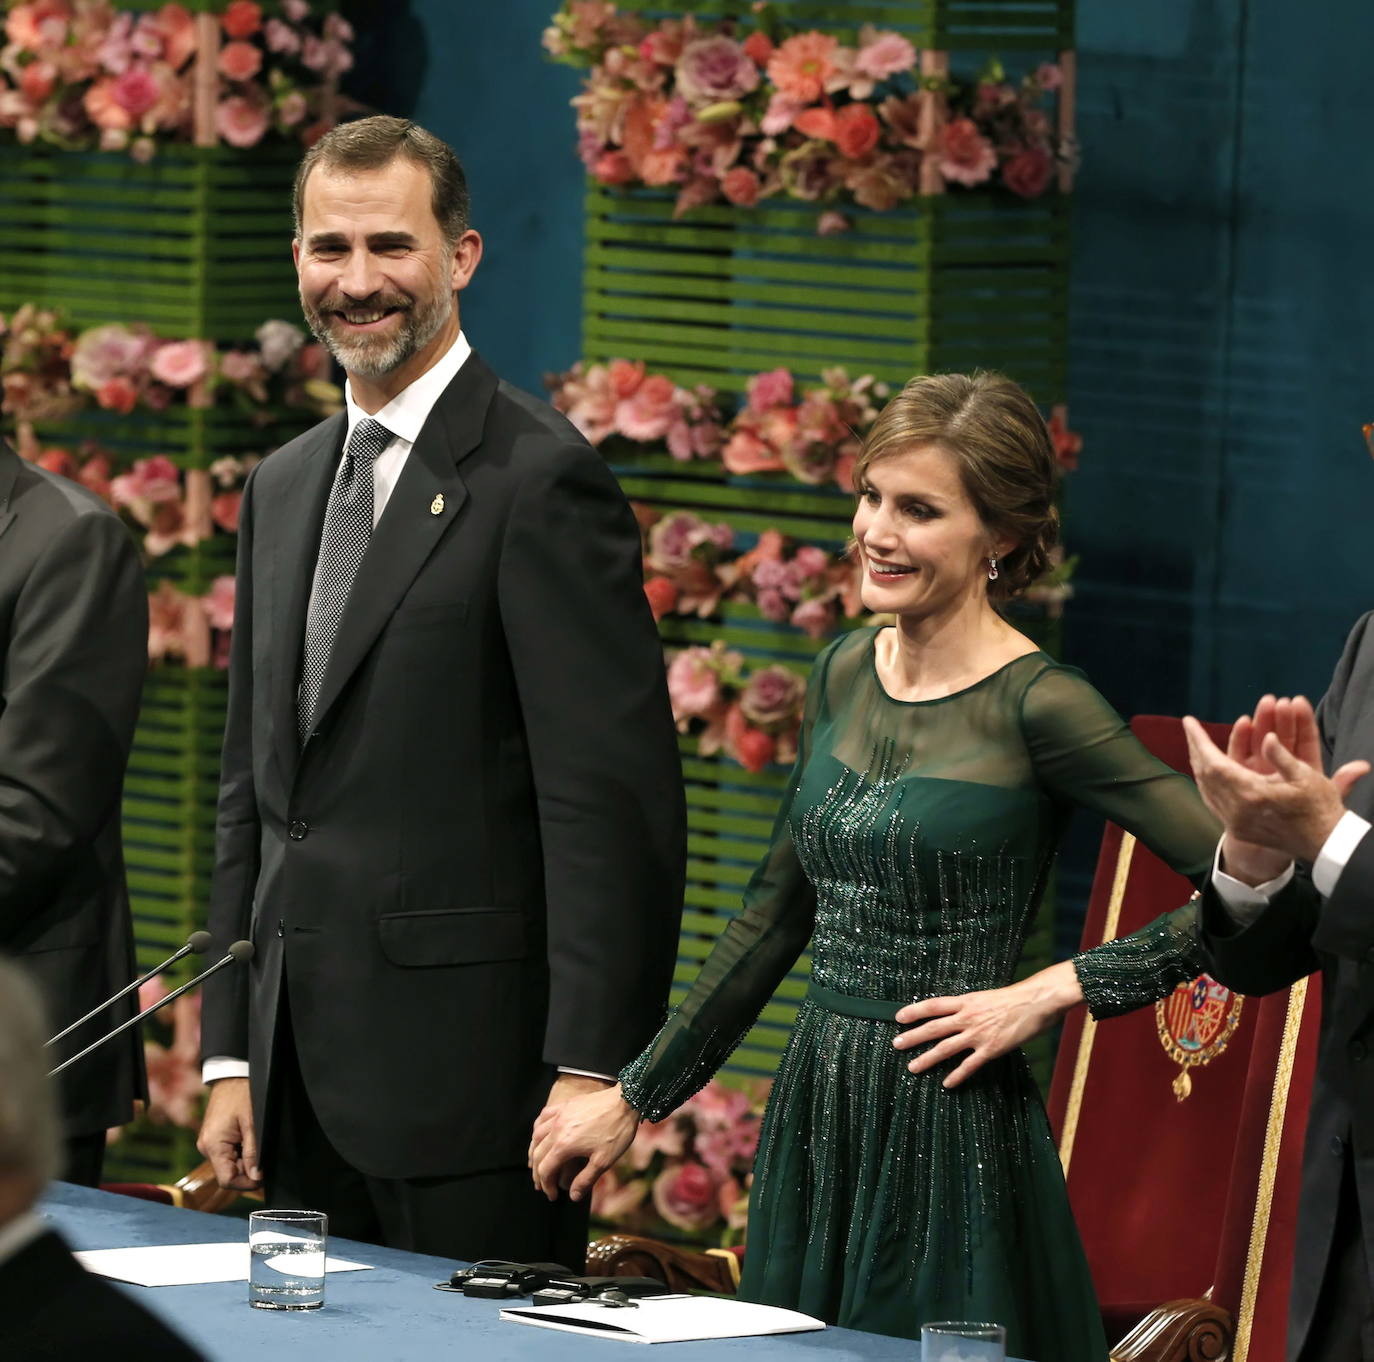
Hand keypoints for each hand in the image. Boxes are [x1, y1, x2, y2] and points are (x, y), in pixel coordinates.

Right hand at [196, 1077, 261, 1190]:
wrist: (231, 1074)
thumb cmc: (242, 1094)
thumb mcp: (253, 1123)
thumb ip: (254, 1152)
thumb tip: (256, 1176)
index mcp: (213, 1146)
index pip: (227, 1180)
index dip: (246, 1183)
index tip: (264, 1176)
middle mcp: (206, 1148)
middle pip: (228, 1173)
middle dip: (248, 1170)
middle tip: (265, 1156)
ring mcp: (208, 1143)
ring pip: (229, 1164)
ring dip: (246, 1160)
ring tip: (257, 1142)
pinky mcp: (213, 1138)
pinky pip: (227, 1154)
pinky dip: (241, 1152)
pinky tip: (250, 1139)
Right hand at [530, 1074, 614, 1190]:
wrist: (625, 1100)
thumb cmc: (616, 1131)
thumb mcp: (604, 1161)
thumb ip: (586, 1180)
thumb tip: (572, 1197)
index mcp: (564, 1145)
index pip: (546, 1170)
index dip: (547, 1186)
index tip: (553, 1196)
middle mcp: (556, 1129)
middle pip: (538, 1154)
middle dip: (538, 1173)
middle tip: (542, 1186)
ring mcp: (559, 1114)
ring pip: (537, 1135)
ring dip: (534, 1152)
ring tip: (536, 1164)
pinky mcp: (565, 1105)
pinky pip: (544, 1116)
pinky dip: (538, 1129)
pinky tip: (540, 1134)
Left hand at [893, 961, 1082, 1088]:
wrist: (1036, 1000)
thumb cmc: (1015, 997)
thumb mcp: (987, 996)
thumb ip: (972, 1006)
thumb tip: (959, 1013)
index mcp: (966, 1000)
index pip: (933, 1005)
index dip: (914, 1011)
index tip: (899, 1017)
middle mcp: (967, 1016)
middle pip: (933, 1027)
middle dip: (913, 1036)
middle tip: (896, 1044)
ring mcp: (978, 1034)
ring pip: (946, 1048)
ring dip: (927, 1058)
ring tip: (912, 1067)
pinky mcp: (991, 1049)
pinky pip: (969, 1065)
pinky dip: (957, 1075)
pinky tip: (946, 1083)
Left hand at [1183, 696, 1367, 865]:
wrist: (1324, 844)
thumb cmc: (1319, 807)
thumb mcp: (1306, 777)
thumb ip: (1282, 756)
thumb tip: (1266, 737)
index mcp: (1252, 794)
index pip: (1214, 762)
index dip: (1200, 740)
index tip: (1189, 721)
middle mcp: (1237, 810)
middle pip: (1205, 774)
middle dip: (1196, 748)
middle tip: (1190, 728)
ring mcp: (1235, 822)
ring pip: (1206, 788)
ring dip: (1199, 765)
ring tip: (1196, 745)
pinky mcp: (1237, 830)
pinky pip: (1213, 802)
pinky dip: (1207, 783)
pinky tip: (1207, 772)